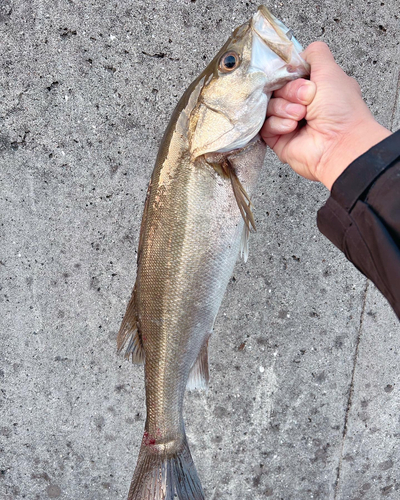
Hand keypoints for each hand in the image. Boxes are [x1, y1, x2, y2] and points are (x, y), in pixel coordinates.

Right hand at [261, 42, 390, 189]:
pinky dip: (279, 124)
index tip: (297, 76)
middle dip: (291, 92)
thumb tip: (300, 52)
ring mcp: (289, 122)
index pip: (288, 75)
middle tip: (307, 99)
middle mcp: (302, 105)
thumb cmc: (341, 110)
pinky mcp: (278, 139)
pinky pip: (265, 125)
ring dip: (285, 109)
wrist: (338, 144)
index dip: (289, 74)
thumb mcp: (331, 70)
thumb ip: (316, 54)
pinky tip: (292, 127)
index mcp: (315, 88)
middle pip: (277, 89)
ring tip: (302, 116)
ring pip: (270, 106)